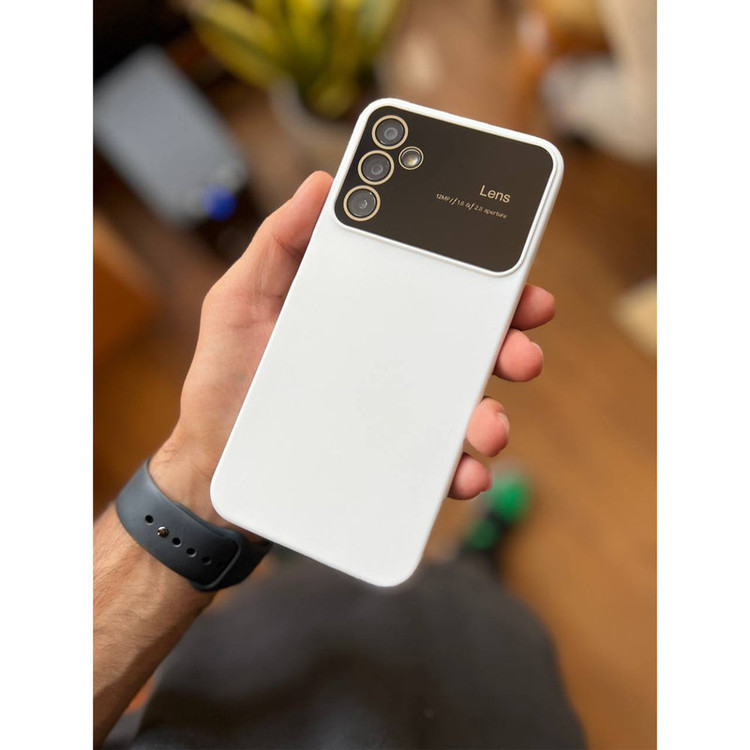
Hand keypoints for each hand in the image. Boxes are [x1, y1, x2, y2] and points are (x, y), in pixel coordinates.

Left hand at [150, 172, 553, 525]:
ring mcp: (394, 412)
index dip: (480, 275)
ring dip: (492, 413)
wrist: (213, 461)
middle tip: (520, 348)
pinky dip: (462, 470)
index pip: (434, 286)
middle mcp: (391, 360)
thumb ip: (279, 243)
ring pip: (464, 407)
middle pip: (466, 345)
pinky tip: (464, 472)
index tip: (513, 267)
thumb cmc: (227, 378)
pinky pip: (437, 465)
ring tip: (488, 424)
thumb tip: (322, 183)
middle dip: (508, 342)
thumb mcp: (241, 300)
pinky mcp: (389, 461)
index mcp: (367, 313)